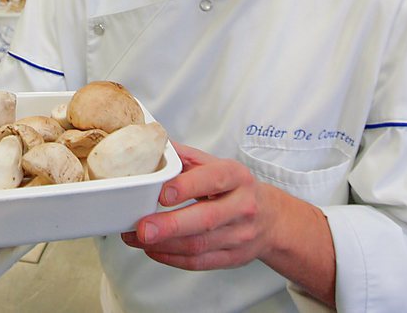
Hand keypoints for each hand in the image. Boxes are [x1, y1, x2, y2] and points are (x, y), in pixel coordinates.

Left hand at [121, 142, 276, 270]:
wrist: (271, 219)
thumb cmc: (235, 188)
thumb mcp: (217, 165)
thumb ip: (186, 157)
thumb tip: (154, 144)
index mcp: (236, 177)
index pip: (212, 180)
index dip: (186, 187)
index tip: (161, 193)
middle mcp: (242, 206)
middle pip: (205, 219)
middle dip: (170, 226)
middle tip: (142, 228)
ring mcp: (239, 235)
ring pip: (199, 245)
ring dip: (163, 244)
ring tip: (136, 237)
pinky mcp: (233, 258)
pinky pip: (199, 262)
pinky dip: (171, 258)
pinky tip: (152, 249)